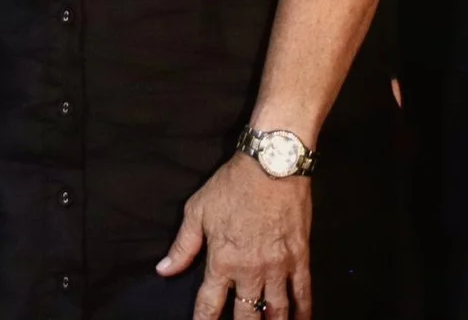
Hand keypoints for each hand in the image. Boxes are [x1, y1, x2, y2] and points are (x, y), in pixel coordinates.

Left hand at [156, 153, 312, 318]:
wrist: (274, 163)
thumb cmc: (233, 184)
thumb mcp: (198, 210)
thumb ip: (182, 246)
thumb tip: (164, 270)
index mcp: (222, 262)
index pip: (209, 306)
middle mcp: (250, 271)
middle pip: (245, 316)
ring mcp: (277, 266)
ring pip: (276, 311)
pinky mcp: (299, 256)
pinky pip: (303, 291)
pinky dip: (303, 310)